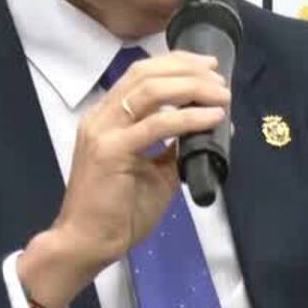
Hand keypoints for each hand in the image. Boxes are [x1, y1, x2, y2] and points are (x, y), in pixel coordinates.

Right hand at [19, 51, 229, 307]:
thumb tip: (209, 129)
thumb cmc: (118, 213)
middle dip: (187, 69)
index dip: (176, 64)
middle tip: (219, 77)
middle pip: (145, 74)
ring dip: (191, 87)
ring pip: (150, 91)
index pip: (140, 74)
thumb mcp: (153, 173)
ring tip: (221, 94)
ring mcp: (103, 132)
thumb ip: (173, 149)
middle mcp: (101, 117)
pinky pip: (156, 125)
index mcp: (106, 118)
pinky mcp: (111, 152)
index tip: (208, 67)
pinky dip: (188, 117)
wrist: (87, 243)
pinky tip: (211, 117)